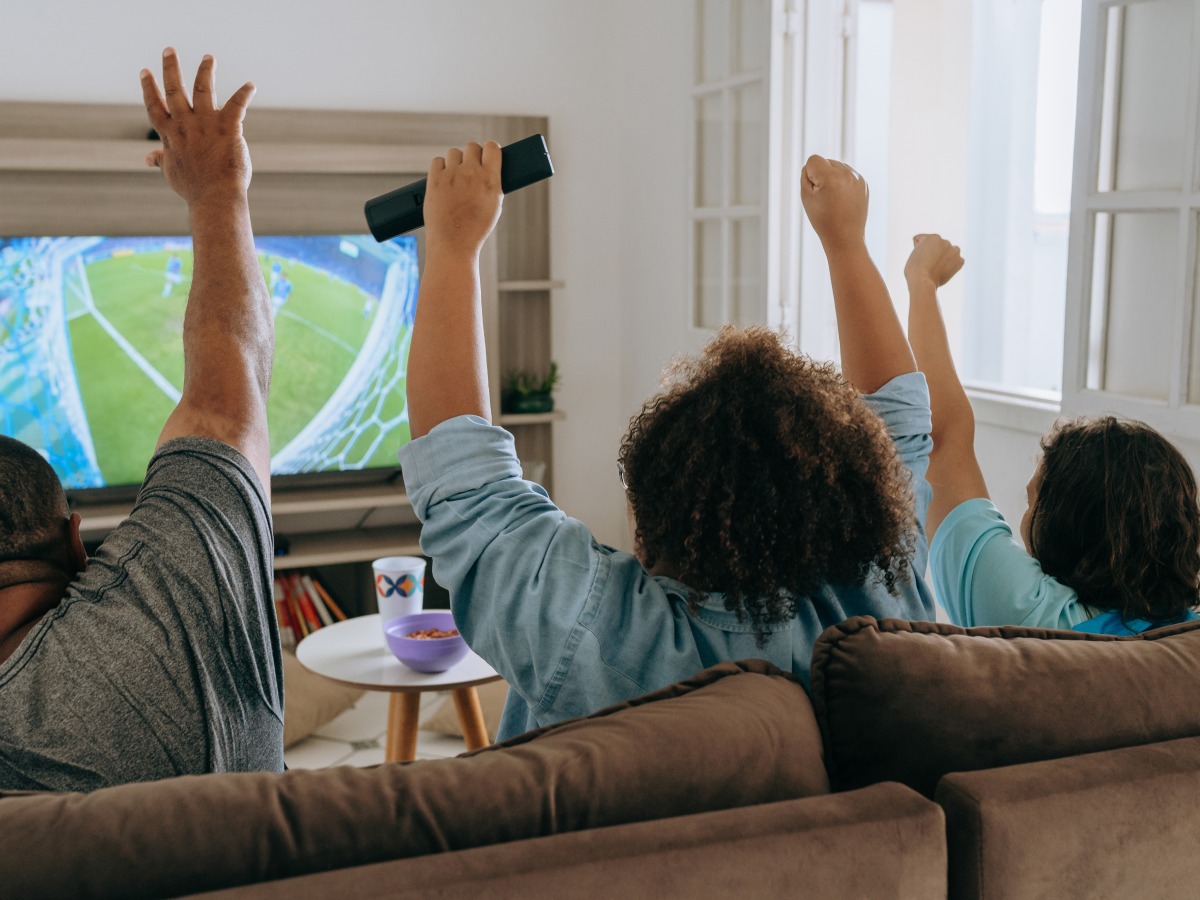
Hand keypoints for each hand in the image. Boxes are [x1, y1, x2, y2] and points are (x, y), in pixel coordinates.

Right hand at [140, 49, 255, 207]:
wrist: (215, 199)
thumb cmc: (195, 189)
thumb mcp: (172, 173)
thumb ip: (161, 159)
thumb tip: (147, 158)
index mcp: (170, 135)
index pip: (155, 106)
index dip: (149, 88)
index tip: (145, 71)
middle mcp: (185, 125)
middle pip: (175, 90)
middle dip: (171, 68)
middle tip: (169, 50)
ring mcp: (206, 125)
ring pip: (204, 90)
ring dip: (205, 71)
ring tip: (208, 57)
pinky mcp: (228, 129)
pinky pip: (237, 105)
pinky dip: (245, 94)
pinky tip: (251, 85)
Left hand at [423, 142, 502, 258]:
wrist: (454, 244)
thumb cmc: (475, 229)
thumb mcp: (494, 205)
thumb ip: (492, 183)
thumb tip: (489, 169)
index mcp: (490, 179)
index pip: (492, 147)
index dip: (489, 150)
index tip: (487, 155)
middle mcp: (471, 173)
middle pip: (472, 147)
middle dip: (472, 155)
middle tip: (471, 169)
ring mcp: (451, 175)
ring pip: (454, 152)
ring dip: (456, 161)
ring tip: (456, 178)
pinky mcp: (434, 180)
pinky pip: (437, 161)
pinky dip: (440, 168)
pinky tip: (444, 179)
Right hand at [800, 155, 868, 250]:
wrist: (845, 237)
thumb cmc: (823, 219)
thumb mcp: (806, 196)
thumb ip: (806, 175)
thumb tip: (813, 164)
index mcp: (831, 177)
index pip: (813, 160)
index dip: (809, 175)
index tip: (816, 192)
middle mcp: (847, 174)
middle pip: (826, 161)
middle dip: (822, 176)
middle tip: (825, 199)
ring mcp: (858, 178)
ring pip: (837, 166)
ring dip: (832, 178)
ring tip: (834, 199)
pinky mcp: (864, 183)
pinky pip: (848, 174)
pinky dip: (842, 183)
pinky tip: (842, 199)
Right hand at [905, 234, 963, 288]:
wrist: (922, 282)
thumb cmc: (914, 269)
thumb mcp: (914, 252)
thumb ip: (923, 246)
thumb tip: (934, 251)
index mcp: (932, 237)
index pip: (924, 239)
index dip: (918, 249)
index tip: (918, 257)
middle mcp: (945, 241)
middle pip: (938, 245)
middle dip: (933, 252)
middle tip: (927, 264)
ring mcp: (954, 251)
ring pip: (949, 251)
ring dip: (945, 256)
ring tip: (937, 266)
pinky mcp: (960, 261)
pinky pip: (956, 261)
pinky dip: (951, 265)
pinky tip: (943, 271)